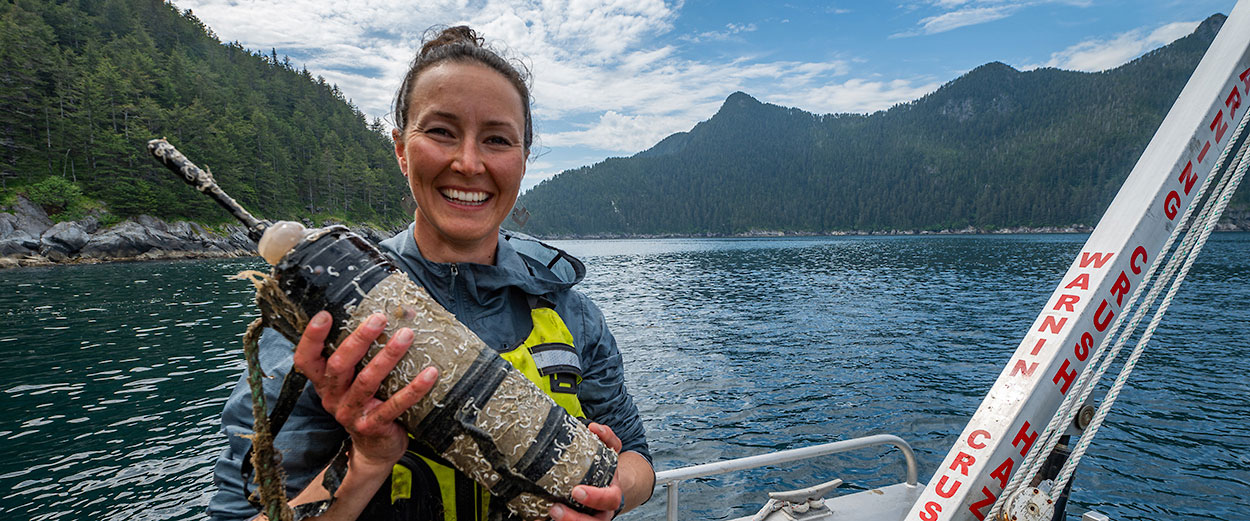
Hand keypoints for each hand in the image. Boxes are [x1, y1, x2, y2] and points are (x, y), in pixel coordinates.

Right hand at [292, 310, 437, 469]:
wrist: (374, 450)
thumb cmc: (366, 403)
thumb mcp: (354, 381)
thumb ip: (361, 355)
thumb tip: (392, 314)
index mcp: (324, 382)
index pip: (306, 359)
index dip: (311, 338)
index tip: (325, 314)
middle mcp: (332, 397)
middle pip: (338, 365)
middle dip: (359, 339)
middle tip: (379, 318)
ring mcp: (351, 413)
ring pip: (367, 381)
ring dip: (388, 356)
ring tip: (406, 335)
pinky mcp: (373, 426)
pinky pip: (394, 405)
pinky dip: (413, 389)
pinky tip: (430, 373)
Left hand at [548, 423, 623, 520]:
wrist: (609, 485)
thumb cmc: (605, 468)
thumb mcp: (610, 451)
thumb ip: (607, 438)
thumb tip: (593, 427)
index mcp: (612, 494)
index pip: (609, 499)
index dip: (595, 497)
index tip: (576, 491)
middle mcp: (603, 511)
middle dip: (575, 518)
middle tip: (555, 509)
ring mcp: (590, 518)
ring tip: (547, 513)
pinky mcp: (577, 519)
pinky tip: (536, 519)